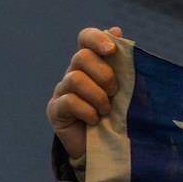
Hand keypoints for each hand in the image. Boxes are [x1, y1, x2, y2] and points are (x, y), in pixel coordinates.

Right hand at [49, 25, 122, 160]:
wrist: (106, 151)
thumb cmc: (118, 117)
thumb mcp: (126, 91)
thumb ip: (123, 64)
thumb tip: (118, 30)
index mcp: (91, 64)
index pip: (85, 37)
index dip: (96, 38)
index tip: (111, 50)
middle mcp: (73, 73)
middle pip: (82, 57)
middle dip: (103, 75)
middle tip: (114, 93)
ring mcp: (62, 91)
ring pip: (75, 78)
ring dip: (96, 96)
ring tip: (105, 111)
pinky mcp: (55, 110)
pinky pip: (69, 101)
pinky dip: (87, 111)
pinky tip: (94, 121)